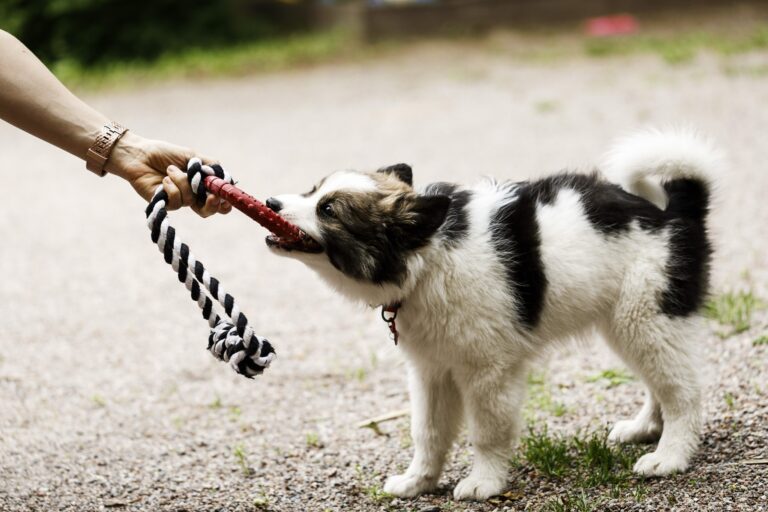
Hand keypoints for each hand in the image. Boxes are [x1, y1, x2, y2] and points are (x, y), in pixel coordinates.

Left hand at [105, 132, 231, 216]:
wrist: (139, 154)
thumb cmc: (164, 153)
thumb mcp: (192, 155)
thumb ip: (211, 165)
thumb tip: (228, 178)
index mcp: (200, 184)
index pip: (218, 198)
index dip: (224, 200)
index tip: (224, 194)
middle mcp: (191, 195)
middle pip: (208, 210)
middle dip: (212, 205)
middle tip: (210, 196)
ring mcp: (178, 200)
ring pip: (191, 200)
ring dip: (182, 181)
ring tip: (170, 170)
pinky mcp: (165, 204)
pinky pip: (177, 201)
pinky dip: (172, 186)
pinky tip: (164, 178)